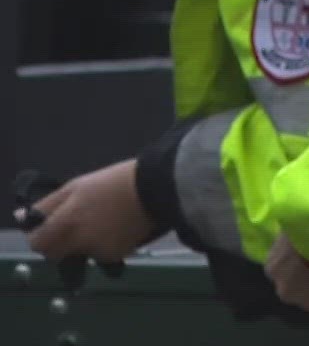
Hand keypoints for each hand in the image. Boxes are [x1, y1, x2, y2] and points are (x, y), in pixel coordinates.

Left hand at [15, 159, 154, 262]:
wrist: (158, 188)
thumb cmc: (114, 181)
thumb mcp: (77, 186)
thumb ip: (47, 205)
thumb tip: (22, 217)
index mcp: (68, 222)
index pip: (38, 243)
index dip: (39, 236)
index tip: (47, 226)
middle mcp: (81, 242)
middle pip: (56, 253)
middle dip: (60, 242)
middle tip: (73, 224)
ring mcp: (100, 251)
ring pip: (80, 253)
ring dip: (83, 243)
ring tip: (102, 221)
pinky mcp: (118, 256)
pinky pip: (100, 254)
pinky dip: (103, 244)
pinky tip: (116, 227)